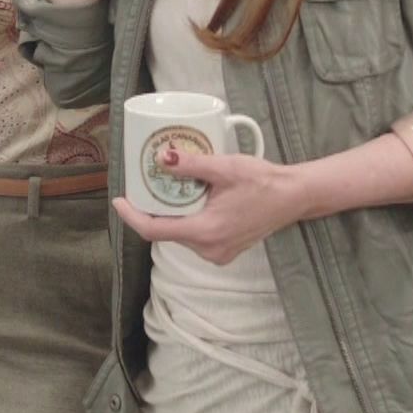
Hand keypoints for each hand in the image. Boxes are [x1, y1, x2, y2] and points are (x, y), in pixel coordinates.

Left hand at [113, 148, 309, 264]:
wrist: (294, 196)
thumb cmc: (263, 181)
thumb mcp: (224, 167)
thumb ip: (191, 166)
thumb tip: (161, 159)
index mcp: (206, 231)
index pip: (154, 230)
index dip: (131, 216)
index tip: (118, 201)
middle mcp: (209, 249)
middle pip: (165, 232)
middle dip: (151, 209)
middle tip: (144, 184)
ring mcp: (217, 253)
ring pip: (180, 234)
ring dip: (171, 213)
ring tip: (168, 187)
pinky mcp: (224, 250)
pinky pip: (194, 236)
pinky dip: (186, 218)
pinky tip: (189, 199)